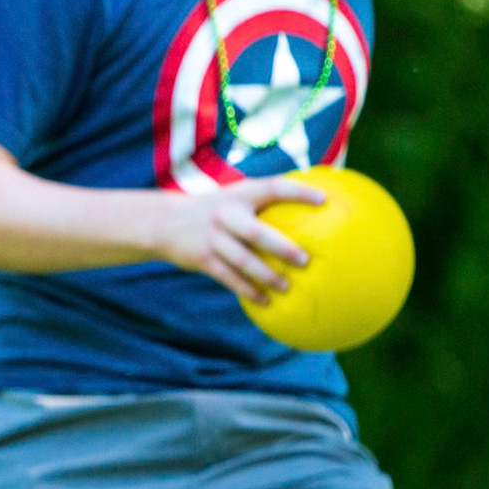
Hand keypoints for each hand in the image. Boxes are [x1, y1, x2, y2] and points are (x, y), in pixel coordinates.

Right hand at [156, 176, 324, 302]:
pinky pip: (229, 278)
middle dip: (281, 248)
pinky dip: (248, 290)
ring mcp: (212, 238)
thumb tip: (314, 203)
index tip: (324, 200)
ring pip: (243, 261)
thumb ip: (263, 200)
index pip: (272, 188)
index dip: (298, 192)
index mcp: (239, 194)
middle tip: (305, 260)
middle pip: (256, 233)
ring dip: (266, 275)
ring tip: (287, 286)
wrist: (165, 222)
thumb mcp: (234, 196)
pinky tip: (265, 300)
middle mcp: (225, 215)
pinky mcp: (203, 258)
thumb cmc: (214, 210)